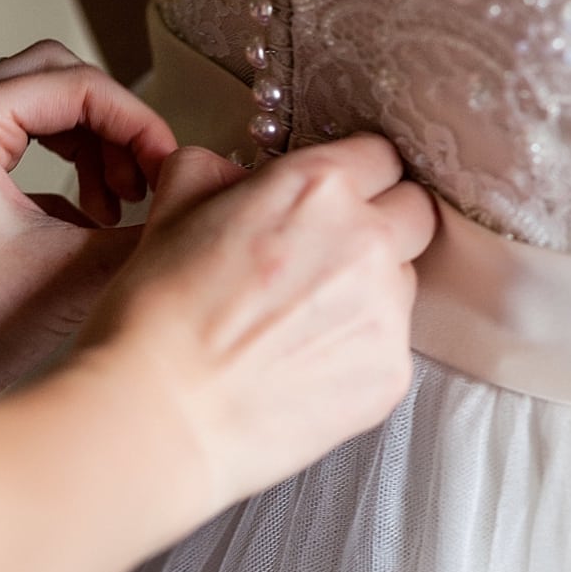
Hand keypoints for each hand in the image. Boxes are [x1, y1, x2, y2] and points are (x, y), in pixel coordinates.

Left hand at [0, 41, 175, 393]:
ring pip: (47, 102)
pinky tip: (94, 212)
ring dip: (99, 144)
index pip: (80, 85)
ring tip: (122, 200)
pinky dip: (74, 162)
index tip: (169, 168)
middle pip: (60, 76)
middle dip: (118, 125)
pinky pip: (28, 133)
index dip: (141, 123)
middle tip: (150, 172)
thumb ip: (151, 230)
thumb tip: (210, 203)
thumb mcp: (75, 273)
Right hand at [77, 133, 436, 518]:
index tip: (346, 196)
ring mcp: (387, 308)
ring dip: (371, 291)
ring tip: (303, 323)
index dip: (360, 176)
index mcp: (320, 188)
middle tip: (334, 256)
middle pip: (415, 212)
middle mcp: (368, 239)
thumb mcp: (172, 212)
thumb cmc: (155, 317)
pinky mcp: (392, 370)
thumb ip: (216, 173)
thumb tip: (235, 172)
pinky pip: (391, 344)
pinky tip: (305, 366)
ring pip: (404, 281)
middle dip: (384, 225)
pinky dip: (358, 350)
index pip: (381, 156)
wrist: (156, 415)